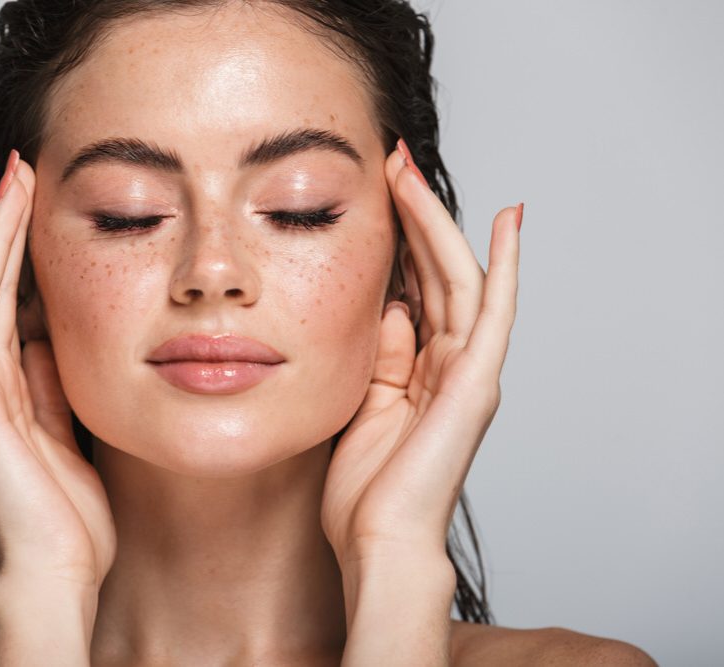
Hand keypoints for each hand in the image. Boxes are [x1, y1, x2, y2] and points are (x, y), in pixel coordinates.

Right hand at [0, 152, 115, 590]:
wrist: (61, 568)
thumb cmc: (71, 511)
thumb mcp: (71, 427)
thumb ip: (53, 382)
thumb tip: (53, 335)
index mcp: (10, 389)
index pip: (14, 303)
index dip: (24, 251)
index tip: (41, 201)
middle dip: (8, 228)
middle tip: (22, 170)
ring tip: (10, 184)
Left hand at [321, 142, 521, 569]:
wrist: (377, 541)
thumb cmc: (365, 488)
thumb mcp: (361, 403)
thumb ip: (379, 355)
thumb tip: (389, 309)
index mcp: (420, 369)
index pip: (415, 286)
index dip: (399, 237)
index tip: (374, 190)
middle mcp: (450, 363)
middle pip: (438, 271)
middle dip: (415, 214)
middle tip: (392, 161)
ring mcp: (468, 372)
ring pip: (460, 279)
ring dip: (438, 223)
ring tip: (410, 172)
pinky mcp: (476, 384)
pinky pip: (494, 315)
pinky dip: (505, 267)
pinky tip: (507, 222)